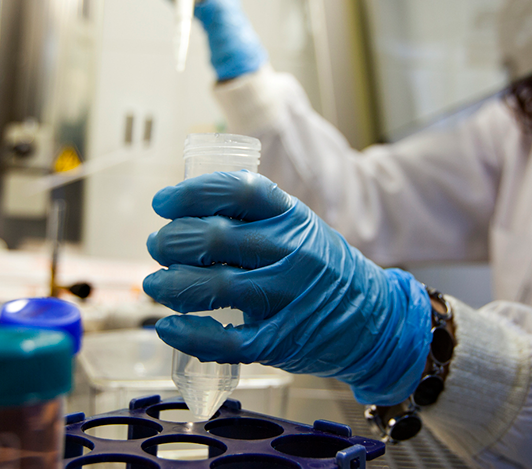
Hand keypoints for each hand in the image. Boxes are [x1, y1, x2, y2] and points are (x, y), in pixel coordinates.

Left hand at [143, 172, 431, 404]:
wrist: (376, 322)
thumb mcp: (302, 230)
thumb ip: (256, 221)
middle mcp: (291, 253)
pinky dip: (190, 334)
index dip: (193, 193)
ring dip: (171, 285)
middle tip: (157, 246)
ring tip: (155, 284)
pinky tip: (169, 327)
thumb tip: (186, 216)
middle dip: (172, 240)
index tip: (164, 203)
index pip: (239, 191)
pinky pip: (226, 340)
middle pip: (216, 237)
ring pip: (213, 286)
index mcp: (293, 217)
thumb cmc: (326, 271)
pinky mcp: (281, 341)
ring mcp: (287, 298)